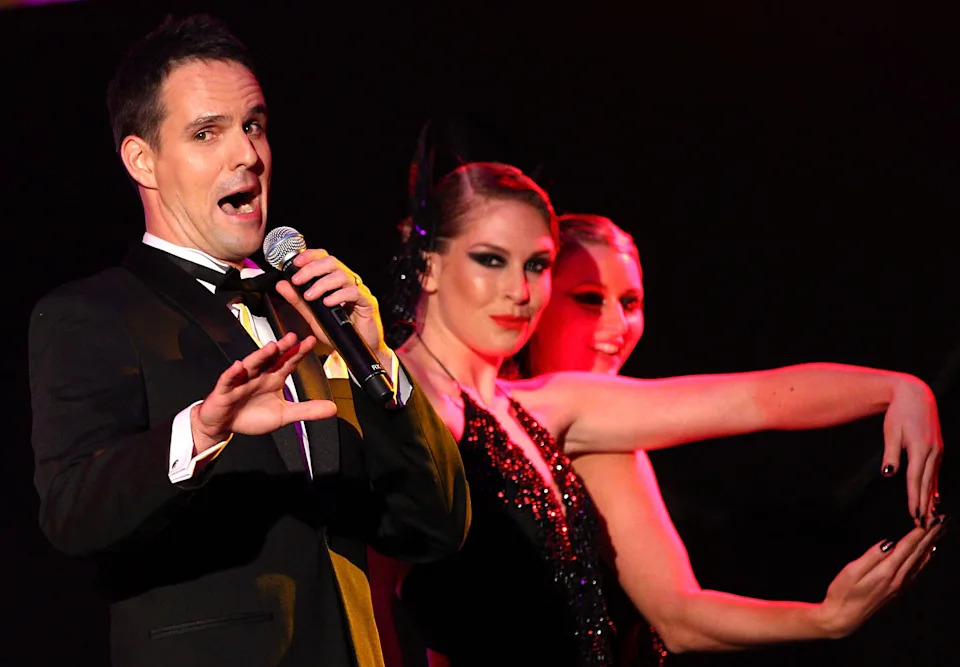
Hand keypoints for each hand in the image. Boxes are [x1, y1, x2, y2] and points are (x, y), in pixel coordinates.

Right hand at [191, 332, 336, 453]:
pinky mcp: (225, 390)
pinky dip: (233, 373)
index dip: (298, 352)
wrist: (224, 424)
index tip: (311, 341)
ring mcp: (242, 381)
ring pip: (252, 365)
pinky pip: (228, 380)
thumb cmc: (251, 415)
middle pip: (271, 359)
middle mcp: (259, 375)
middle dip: (281, 348)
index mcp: (273, 378)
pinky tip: (238, 366)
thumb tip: (332, 409)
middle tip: (292, 337)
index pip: (288, 362)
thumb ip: (307, 410)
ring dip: (260, 356)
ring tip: (271, 347)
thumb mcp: (284, 415)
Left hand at [274, 249, 389, 362]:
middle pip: (332, 262)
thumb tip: (282, 284)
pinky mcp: (368, 303)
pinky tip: (327, 302)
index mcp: (336, 280)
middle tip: (297, 280)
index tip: (295, 263)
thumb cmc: (338, 331)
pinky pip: (354, 293)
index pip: (324, 258)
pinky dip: (338, 296)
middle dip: (312, 269)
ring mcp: (359, 291)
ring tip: (309, 296)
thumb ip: (298, 300)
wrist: (356, 350)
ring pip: (341, 275)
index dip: (310, 256)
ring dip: (322, 284)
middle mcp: (348, 282)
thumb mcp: (312, 316)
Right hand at [818, 520, 943, 637]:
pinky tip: (927, 555)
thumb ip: (871, 556)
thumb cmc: (843, 593)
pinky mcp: (896, 591)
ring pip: (919, 562)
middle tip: (941, 522)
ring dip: (929, 546)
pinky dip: (924, 560)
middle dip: (929, 536)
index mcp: (886, 572)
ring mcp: (899, 586)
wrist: (843, 618)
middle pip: (916, 554)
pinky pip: (916, 571)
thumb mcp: (851, 572)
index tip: (930, 520)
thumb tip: (889, 542)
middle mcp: (897, 579)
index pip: (906, 548)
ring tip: (939, 534)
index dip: (918, 533)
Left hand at [882, 376, 942, 524]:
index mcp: (920, 449)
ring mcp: (937, 450)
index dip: (914, 498)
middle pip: (926, 483)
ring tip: (930, 516)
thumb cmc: (899, 413)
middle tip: (923, 524)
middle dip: (924, 504)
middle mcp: (932, 452)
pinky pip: (935, 472)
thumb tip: (889, 474)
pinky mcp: (937, 449)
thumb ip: (890, 453)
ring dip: (930, 498)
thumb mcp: (891, 432)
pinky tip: (935, 497)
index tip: (913, 514)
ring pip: (932, 479)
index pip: (915, 479)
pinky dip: (934, 486)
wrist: (915, 394)